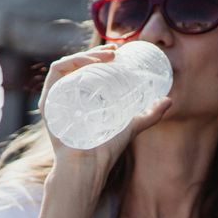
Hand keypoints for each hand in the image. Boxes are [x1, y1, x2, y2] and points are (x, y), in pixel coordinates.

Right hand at [39, 44, 171, 173]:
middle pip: (77, 66)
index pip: (86, 70)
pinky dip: (72, 61)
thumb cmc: (105, 150)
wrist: (89, 165)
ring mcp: (56, 98)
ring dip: (86, 54)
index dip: (100, 56)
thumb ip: (149, 114)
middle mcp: (65, 96)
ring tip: (106, 56)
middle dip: (95, 53)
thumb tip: (169, 100)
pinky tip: (90, 62)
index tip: (118, 53)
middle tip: (115, 52)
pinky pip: (56, 72)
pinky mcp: (49, 101)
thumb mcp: (131, 127)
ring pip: (67, 65)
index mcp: (80, 98)